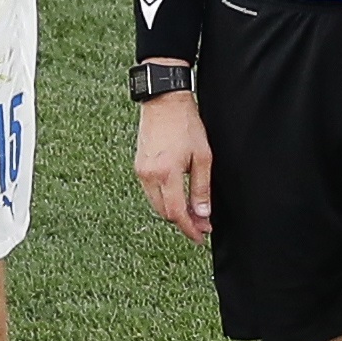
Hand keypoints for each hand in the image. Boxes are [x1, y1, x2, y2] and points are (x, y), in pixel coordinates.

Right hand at [133, 88, 213, 243]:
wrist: (163, 103)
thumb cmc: (186, 125)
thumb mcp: (203, 158)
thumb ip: (201, 188)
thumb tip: (202, 213)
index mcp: (166, 174)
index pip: (176, 213)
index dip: (189, 229)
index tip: (200, 237)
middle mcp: (149, 175)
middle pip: (164, 212)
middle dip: (183, 222)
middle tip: (202, 224)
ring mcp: (141, 171)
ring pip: (156, 203)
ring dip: (173, 211)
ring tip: (193, 211)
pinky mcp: (138, 166)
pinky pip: (150, 191)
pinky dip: (164, 199)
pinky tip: (178, 196)